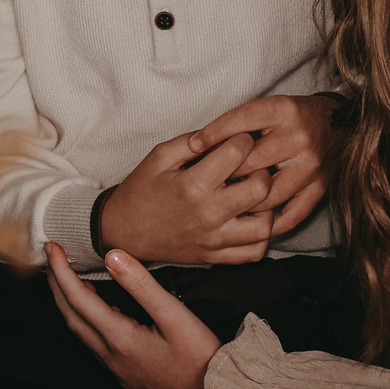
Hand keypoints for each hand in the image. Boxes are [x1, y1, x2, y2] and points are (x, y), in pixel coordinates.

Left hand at [47, 243, 219, 388]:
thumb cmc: (199, 357)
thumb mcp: (174, 315)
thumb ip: (142, 285)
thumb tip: (112, 256)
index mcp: (118, 338)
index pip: (77, 298)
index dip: (61, 270)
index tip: (52, 246)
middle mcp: (109, 354)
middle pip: (70, 315)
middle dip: (57, 284)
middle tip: (52, 256)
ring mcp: (115, 367)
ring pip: (79, 330)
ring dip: (68, 302)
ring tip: (68, 277)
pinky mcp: (124, 372)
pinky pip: (93, 341)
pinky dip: (85, 318)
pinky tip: (99, 308)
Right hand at [95, 129, 283, 264]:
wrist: (123, 232)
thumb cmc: (141, 190)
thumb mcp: (159, 156)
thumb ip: (192, 141)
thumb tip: (221, 130)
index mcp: (193, 185)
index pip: (238, 153)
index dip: (243, 138)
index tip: (238, 140)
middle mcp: (208, 214)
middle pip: (261, 188)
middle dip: (262, 170)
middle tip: (251, 166)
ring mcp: (214, 240)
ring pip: (265, 225)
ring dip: (266, 206)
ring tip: (253, 195)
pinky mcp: (215, 257)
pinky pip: (254, 253)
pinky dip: (260, 237)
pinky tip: (250, 220)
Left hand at [182, 94, 338, 240]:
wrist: (338, 124)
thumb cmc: (294, 117)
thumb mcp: (269, 106)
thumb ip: (237, 123)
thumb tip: (197, 144)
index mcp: (284, 111)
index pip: (242, 121)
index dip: (214, 134)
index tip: (194, 146)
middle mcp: (299, 138)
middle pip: (251, 161)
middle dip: (226, 173)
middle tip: (205, 183)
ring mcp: (311, 166)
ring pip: (267, 194)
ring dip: (243, 202)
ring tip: (224, 205)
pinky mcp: (320, 188)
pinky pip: (291, 215)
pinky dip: (269, 224)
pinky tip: (251, 224)